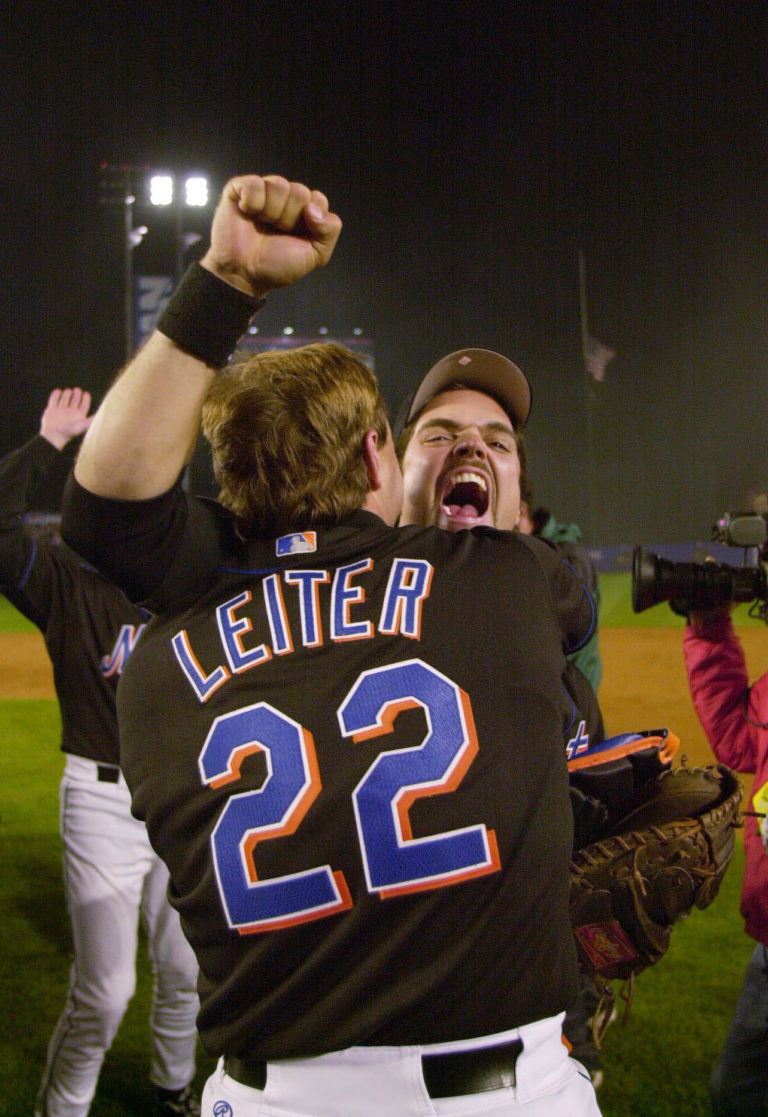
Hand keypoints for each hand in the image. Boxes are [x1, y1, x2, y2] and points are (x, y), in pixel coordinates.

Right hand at [39, 387, 92, 449]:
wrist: (53, 435)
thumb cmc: (69, 432)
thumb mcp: (82, 425)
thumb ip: (91, 420)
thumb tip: (103, 415)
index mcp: (79, 416)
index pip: (84, 404)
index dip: (86, 398)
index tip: (86, 393)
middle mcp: (71, 412)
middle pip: (75, 400)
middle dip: (77, 393)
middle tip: (77, 390)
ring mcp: (61, 410)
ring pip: (65, 398)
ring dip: (67, 393)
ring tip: (68, 391)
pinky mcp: (51, 409)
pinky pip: (54, 399)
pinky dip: (56, 394)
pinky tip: (58, 391)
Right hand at [200, 175, 341, 296]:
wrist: (245, 274)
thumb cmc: (276, 266)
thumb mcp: (315, 255)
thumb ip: (330, 231)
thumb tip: (314, 208)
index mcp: (304, 211)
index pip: (318, 199)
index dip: (310, 220)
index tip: (297, 236)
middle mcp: (285, 198)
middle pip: (300, 192)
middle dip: (290, 219)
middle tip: (276, 233)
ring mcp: (263, 192)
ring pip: (279, 185)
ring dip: (272, 212)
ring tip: (262, 225)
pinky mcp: (240, 189)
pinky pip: (254, 184)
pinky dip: (253, 202)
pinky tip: (248, 213)